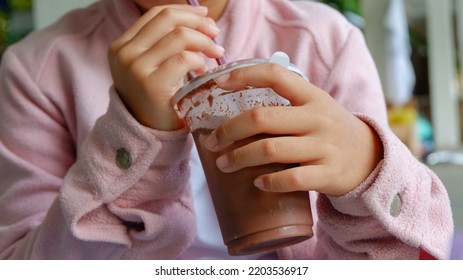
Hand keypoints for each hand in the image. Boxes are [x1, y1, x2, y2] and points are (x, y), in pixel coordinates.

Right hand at [108, 5, 224, 129]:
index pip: (157, 13)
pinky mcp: (151, 84)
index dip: (185, 11)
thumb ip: (165, 44)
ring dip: (204, 42)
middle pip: (168, 18)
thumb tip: (200, 18)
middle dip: (198, 22)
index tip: (205, 16)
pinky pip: (184, 59)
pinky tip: (204, 72)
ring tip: (214, 54)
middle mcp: (124, 53)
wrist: (146, 135)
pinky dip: (200, 62)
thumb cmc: (156, 100)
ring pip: (179, 36)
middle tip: (215, 33)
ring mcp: (135, 68)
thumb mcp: (153, 67)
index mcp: (122, 45)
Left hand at [204, 63, 382, 195]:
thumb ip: (286, 101)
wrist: (370, 158)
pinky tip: (256, 183)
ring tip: (223, 164)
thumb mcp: (316, 107)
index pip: (275, 74)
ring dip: (239, 158)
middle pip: (262, 118)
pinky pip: (291, 179)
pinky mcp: (328, 174)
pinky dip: (268, 182)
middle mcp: (318, 118)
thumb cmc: (330, 130)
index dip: (244, 75)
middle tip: (212, 142)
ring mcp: (324, 147)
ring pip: (270, 150)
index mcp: (312, 96)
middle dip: (229, 130)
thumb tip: (235, 98)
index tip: (218, 83)